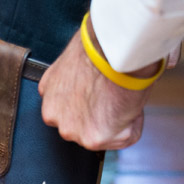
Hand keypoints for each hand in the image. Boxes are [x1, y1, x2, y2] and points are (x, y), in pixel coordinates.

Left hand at [39, 20, 165, 150]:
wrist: (112, 48)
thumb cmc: (101, 45)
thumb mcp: (76, 60)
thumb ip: (80, 78)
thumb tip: (99, 80)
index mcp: (49, 92)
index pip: (71, 108)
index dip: (95, 100)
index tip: (106, 91)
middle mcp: (53, 114)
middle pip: (85, 124)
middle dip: (104, 113)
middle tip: (117, 92)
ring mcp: (72, 129)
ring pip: (105, 133)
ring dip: (120, 117)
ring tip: (122, 94)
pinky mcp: (94, 138)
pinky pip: (125, 137)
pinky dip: (135, 121)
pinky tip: (130, 102)